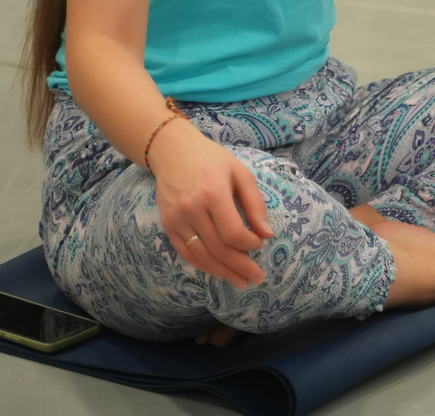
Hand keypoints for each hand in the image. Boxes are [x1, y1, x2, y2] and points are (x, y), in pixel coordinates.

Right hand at [147, 121, 273, 288]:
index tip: (259, 244)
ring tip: (241, 281)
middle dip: (240, 266)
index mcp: (213, 193)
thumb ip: (255, 204)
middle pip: (218, 248)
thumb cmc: (212, 160)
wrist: (173, 152)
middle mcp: (192, 209)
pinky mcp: (167, 225)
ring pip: (201, 255)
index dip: (249, 244)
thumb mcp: (240, 173)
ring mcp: (176, 219)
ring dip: (223, 272)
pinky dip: (203, 265)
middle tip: (257, 278)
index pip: (233, 232)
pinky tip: (219, 272)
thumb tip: (267, 234)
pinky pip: (186, 253)